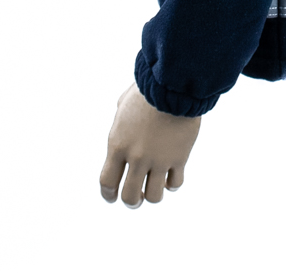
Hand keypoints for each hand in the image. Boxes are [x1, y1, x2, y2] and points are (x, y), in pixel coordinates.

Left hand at [99, 82, 200, 206]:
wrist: (174, 83)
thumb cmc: (147, 89)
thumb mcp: (123, 106)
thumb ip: (120, 126)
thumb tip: (122, 134)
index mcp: (118, 145)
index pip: (107, 183)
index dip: (108, 195)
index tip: (112, 197)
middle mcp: (137, 157)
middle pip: (129, 196)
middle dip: (132, 201)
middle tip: (137, 197)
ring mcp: (159, 159)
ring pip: (154, 196)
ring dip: (153, 194)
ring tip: (156, 186)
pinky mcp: (179, 158)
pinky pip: (175, 184)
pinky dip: (172, 183)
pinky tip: (172, 174)